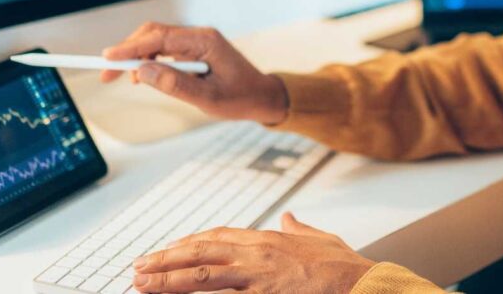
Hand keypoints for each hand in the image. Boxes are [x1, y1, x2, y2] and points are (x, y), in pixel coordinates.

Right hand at [100, 22, 288, 124]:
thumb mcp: (208, 98)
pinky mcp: (193, 50)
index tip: (107, 58)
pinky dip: (148, 60)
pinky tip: (141, 76)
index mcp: (205, 41)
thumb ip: (175, 85)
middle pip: (153, 34)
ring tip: (124, 79)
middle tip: (105, 74)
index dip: (130, 47)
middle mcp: (199, 36)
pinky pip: (164, 49)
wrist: (262, 97)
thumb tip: (141, 72)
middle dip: (127, 51)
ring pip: (156, 40)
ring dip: (136, 56)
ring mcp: (196, 41)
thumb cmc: (241, 98)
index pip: (160, 38)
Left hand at [131, 212, 374, 293]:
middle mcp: (257, 254)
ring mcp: (258, 278)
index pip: (217, 237)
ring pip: (202, 277)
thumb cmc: (345, 267)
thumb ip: (299, 228)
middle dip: (166, 260)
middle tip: (138, 268)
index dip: (188, 244)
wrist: (364, 285)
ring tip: (141, 285)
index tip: (167, 250)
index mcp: (268, 239)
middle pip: (201, 253)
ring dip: (168, 281)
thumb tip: (289, 217)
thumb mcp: (321, 238)